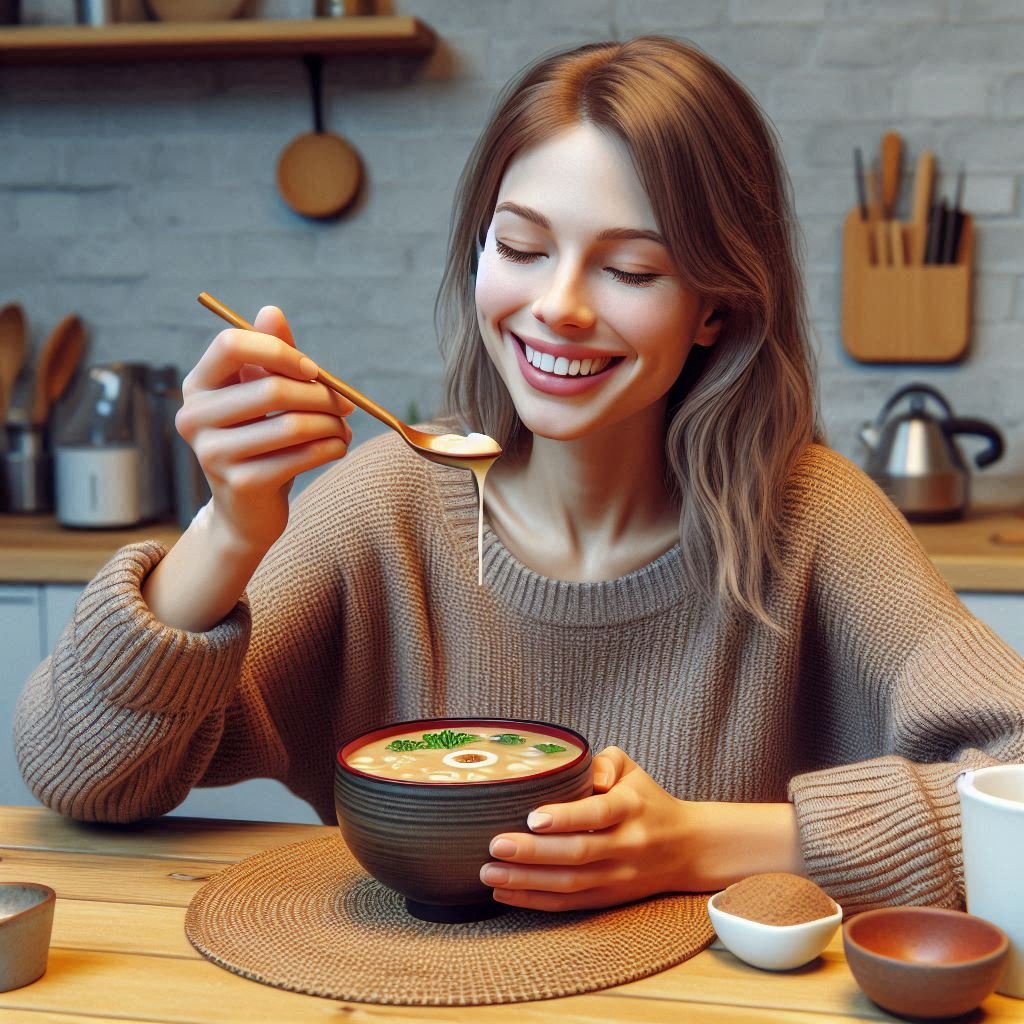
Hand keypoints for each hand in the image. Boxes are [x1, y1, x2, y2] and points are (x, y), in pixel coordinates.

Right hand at [175, 305, 353, 555]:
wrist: (247, 509)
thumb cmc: (261, 439)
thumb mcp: (263, 392)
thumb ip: (270, 353)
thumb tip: (271, 311)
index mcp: (198, 385)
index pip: (231, 344)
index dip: (280, 351)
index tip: (313, 370)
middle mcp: (195, 417)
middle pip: (272, 388)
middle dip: (321, 395)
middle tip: (345, 404)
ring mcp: (213, 453)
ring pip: (292, 425)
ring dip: (331, 424)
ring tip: (343, 428)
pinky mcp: (240, 484)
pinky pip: (301, 457)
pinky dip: (330, 448)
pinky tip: (338, 446)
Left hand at [480, 746, 804, 911]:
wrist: (687, 847)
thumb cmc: (648, 800)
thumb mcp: (632, 769)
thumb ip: (605, 761)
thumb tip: (584, 772)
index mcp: (630, 807)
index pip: (597, 814)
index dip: (566, 818)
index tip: (533, 817)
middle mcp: (626, 845)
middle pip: (577, 854)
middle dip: (532, 853)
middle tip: (495, 846)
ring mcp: (617, 876)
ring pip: (569, 884)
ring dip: (526, 881)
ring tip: (489, 873)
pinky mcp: (608, 898)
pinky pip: (569, 903)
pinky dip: (535, 901)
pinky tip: (504, 893)